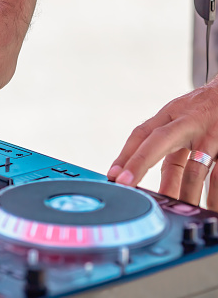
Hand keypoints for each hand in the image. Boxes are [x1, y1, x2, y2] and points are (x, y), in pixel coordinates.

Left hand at [107, 80, 217, 210]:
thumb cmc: (202, 111)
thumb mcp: (178, 121)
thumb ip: (161, 145)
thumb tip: (132, 175)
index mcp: (170, 117)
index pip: (142, 134)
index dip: (125, 154)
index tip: (112, 175)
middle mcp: (188, 123)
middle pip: (160, 141)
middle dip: (140, 163)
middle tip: (126, 184)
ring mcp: (210, 136)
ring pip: (195, 169)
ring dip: (185, 194)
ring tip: (174, 210)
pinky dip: (213, 194)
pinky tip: (209, 206)